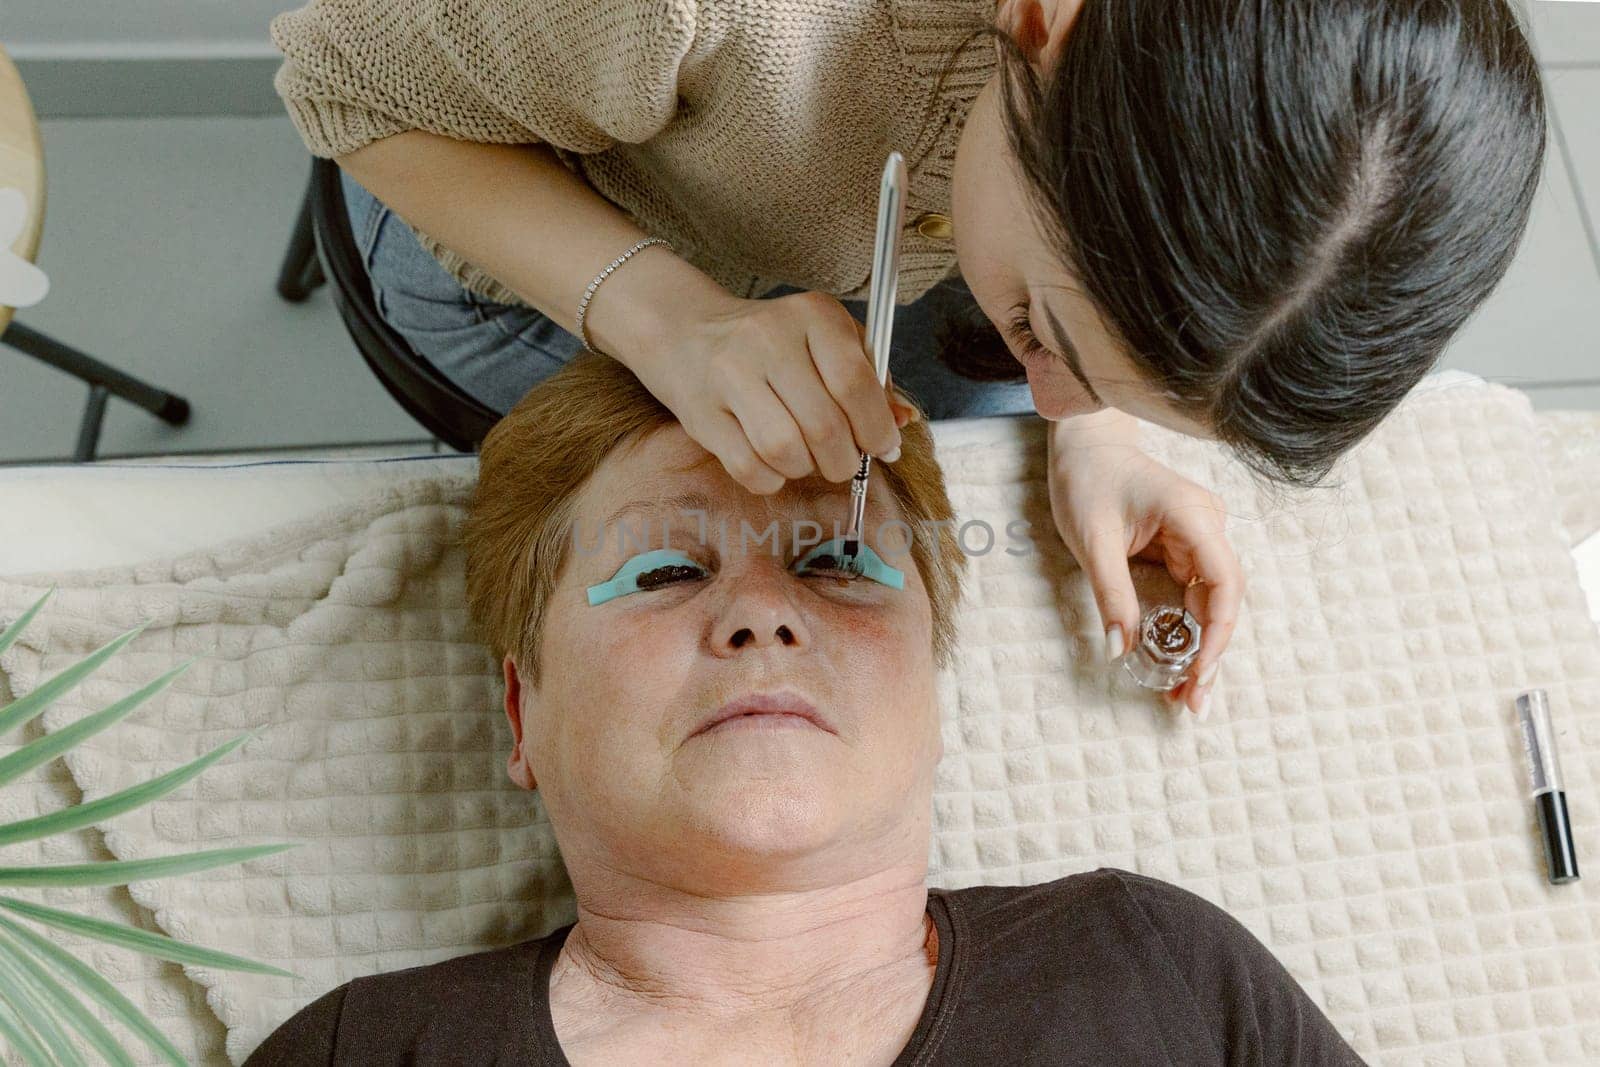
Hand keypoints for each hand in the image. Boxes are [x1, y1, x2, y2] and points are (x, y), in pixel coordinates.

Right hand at [630, 290, 918, 493]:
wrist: (687, 332)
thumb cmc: (775, 343)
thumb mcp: (829, 342)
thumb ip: (872, 380)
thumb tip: (901, 423)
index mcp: (812, 315)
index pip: (854, 383)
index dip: (876, 428)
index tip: (882, 446)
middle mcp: (768, 339)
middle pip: (824, 425)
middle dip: (844, 458)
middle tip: (843, 460)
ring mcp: (729, 376)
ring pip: (785, 451)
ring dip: (807, 469)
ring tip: (806, 457)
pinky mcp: (702, 414)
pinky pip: (749, 468)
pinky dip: (772, 479)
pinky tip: (775, 464)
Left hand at [1046, 411, 1242, 719]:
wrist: (1084, 445)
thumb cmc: (1087, 481)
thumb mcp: (1092, 541)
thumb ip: (1111, 594)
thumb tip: (1121, 650)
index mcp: (1193, 517)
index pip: (1225, 583)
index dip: (1219, 633)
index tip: (1199, 671)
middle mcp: (1207, 527)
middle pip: (1224, 600)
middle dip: (1211, 653)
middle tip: (1193, 702)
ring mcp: (1198, 538)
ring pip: (1210, 603)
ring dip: (1200, 648)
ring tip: (1183, 695)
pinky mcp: (1184, 548)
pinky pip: (1191, 595)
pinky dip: (1185, 630)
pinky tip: (1176, 664)